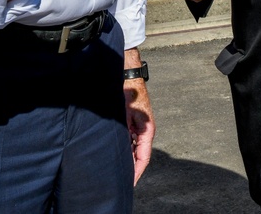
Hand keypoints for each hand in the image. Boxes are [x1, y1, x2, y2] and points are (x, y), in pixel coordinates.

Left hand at [123, 48, 153, 183]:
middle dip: (130, 170)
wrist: (127, 76)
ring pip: (133, 150)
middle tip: (120, 183)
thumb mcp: (125, 115)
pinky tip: (114, 156)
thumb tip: (123, 152)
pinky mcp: (132, 124)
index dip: (136, 173)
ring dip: (126, 160)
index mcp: (147, 132)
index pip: (143, 159)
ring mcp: (138, 128)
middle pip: (138, 157)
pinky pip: (129, 141)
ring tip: (115, 174)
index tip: (129, 184)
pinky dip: (123, 150)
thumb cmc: (128, 93)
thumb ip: (125, 133)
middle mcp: (144, 132)